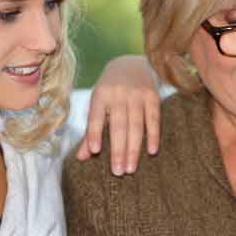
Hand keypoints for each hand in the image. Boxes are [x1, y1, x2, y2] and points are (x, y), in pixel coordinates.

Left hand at [75, 55, 160, 174]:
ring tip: (131, 168)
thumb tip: (81, 158)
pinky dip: (153, 136)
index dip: (94, 133)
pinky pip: (153, 119)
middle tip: (118, 172)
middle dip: (118, 150)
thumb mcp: (97, 105)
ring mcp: (137, 94)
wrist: (131, 64)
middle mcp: (118, 94)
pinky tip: (151, 151)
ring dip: (134, 149)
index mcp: (100, 95)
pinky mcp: (152, 96)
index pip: (96, 117)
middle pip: (118, 126)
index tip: (95, 151)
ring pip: (136, 125)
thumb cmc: (109, 91)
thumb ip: (90, 131)